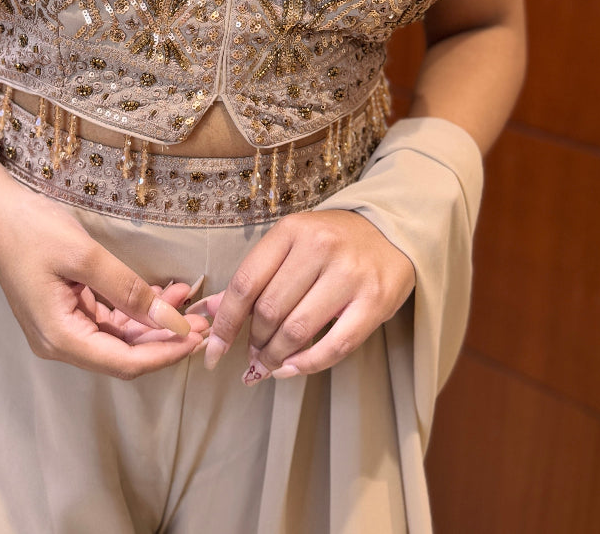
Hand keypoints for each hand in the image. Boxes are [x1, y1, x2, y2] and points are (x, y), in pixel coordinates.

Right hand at [0, 183, 208, 378]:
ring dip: (155, 321)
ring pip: (120, 336)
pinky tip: (163, 291)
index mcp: (61, 337)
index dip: (165, 354)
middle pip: (124, 354)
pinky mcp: (67, 309)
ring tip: (188, 299)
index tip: (199, 337)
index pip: (124, 362)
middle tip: (204, 320)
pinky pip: (109, 317)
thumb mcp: (86, 257)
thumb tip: (172, 322)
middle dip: (166, 339)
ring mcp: (63, 326)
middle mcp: (61, 341)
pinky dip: (136, 307)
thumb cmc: (33, 231)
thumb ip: (129, 292)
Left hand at [200, 210, 414, 381]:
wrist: (392, 232)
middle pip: (269, 310)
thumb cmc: (332, 242)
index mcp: (292, 230)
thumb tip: (207, 311)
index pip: (246, 283)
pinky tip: (291, 368)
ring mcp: (350, 274)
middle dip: (253, 342)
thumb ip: (254, 276)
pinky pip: (335, 345)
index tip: (212, 350)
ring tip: (267, 365)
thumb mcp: (291, 245)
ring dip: (274, 357)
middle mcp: (320, 247)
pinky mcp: (376, 301)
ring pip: (297, 330)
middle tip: (251, 356)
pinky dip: (307, 365)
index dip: (224, 322)